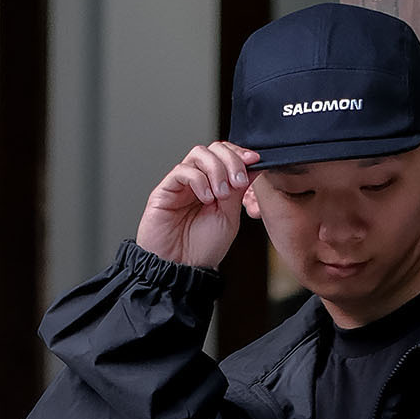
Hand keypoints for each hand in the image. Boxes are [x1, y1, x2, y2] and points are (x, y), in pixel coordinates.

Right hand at [136, 140, 261, 269]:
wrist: (181, 270)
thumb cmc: (203, 249)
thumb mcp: (229, 218)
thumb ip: (237, 192)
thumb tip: (252, 167)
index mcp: (215, 186)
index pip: (226, 156)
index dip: (240, 154)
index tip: (254, 161)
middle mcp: (198, 181)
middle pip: (214, 149)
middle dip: (231, 160)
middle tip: (238, 181)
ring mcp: (181, 184)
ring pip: (199, 154)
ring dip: (216, 170)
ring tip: (221, 194)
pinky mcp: (165, 190)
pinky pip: (182, 170)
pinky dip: (199, 180)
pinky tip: (206, 198)